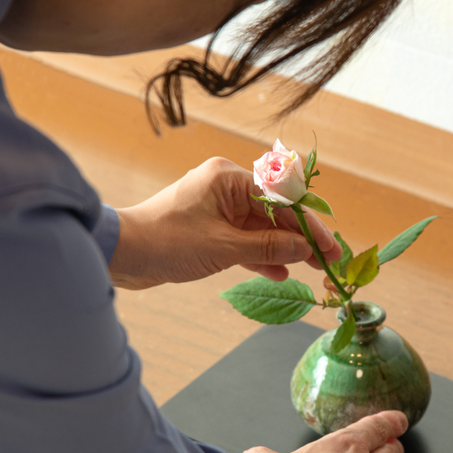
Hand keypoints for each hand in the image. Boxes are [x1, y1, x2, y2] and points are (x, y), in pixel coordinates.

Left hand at [108, 157, 340, 289]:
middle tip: (328, 261)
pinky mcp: (210, 228)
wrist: (121, 254)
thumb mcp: (225, 248)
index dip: (310, 226)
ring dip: (283, 249)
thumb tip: (305, 248)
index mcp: (229, 179)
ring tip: (310, 270)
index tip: (330, 248)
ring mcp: (217, 208)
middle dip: (301, 238)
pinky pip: (244, 240)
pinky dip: (260, 256)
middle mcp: (226, 187)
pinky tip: (280, 273)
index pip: (283, 200)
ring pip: (262, 229)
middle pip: (276, 214)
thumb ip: (269, 247)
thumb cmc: (167, 242)